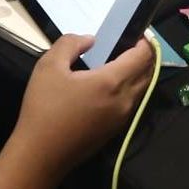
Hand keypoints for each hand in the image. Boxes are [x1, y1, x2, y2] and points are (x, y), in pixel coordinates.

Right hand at [12, 33, 156, 179]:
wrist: (40, 155)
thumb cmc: (44, 108)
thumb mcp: (49, 66)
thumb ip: (71, 44)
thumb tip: (90, 40)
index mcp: (112, 82)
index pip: (143, 56)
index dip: (144, 41)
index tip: (136, 32)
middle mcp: (124, 100)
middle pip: (148, 72)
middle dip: (145, 56)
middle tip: (129, 44)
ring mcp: (122, 118)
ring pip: (142, 90)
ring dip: (138, 73)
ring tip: (120, 62)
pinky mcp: (115, 131)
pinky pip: (132, 103)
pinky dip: (130, 89)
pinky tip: (109, 86)